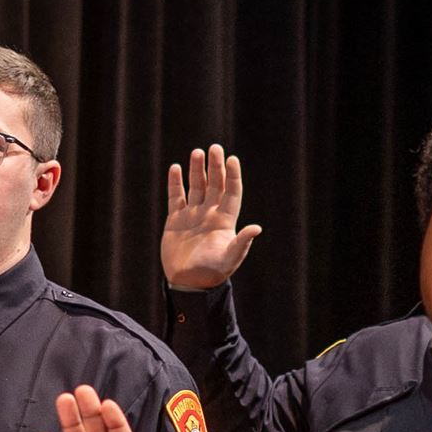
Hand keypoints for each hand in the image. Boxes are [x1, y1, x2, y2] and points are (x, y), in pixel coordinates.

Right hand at [160, 144, 262, 290]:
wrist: (189, 282)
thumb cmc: (212, 272)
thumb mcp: (229, 258)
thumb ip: (241, 243)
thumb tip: (256, 228)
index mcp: (225, 220)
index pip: (231, 192)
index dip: (233, 176)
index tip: (232, 160)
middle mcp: (210, 214)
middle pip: (214, 184)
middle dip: (216, 167)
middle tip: (215, 148)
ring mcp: (193, 215)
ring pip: (196, 186)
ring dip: (197, 170)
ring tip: (198, 152)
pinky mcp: (176, 220)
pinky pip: (176, 197)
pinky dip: (175, 182)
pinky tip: (175, 168)